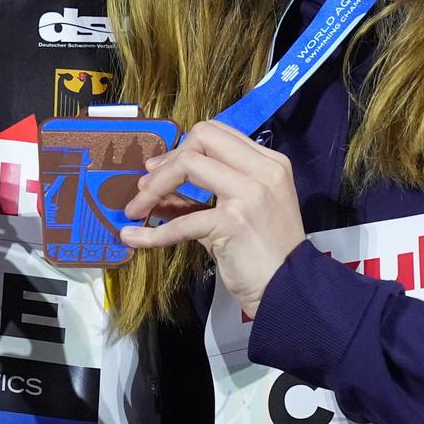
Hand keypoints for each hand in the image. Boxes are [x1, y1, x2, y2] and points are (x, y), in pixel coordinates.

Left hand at [119, 121, 305, 317]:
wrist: (289, 290)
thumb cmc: (265, 254)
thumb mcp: (240, 213)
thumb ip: (204, 195)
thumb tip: (157, 188)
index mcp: (269, 163)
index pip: (218, 133)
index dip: (184, 147)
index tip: (161, 168)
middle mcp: (263, 171)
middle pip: (202, 137)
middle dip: (168, 159)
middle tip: (146, 186)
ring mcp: (250, 193)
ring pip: (187, 165)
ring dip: (153, 189)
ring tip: (134, 209)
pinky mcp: (233, 221)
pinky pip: (181, 220)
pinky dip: (153, 232)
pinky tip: (134, 238)